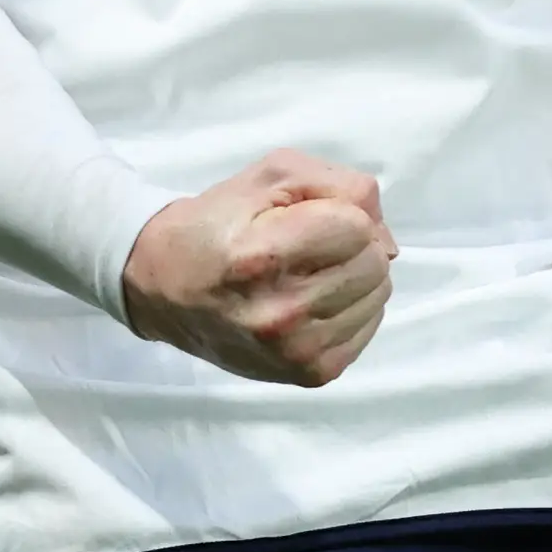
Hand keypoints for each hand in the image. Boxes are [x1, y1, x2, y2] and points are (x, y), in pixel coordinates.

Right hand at [119, 150, 395, 386]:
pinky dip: (351, 308)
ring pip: (378, 296)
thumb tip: (385, 238)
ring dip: (355, 276)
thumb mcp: (272, 176)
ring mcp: (296, 351)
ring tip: (309, 272)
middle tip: (308, 245)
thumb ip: (340, 185)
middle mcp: (280, 313)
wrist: (166, 286)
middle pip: (374, 263)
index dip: (340, 212)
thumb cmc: (219, 223)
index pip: (356, 227)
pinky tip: (314, 300)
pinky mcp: (309, 374)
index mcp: (262, 257)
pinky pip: (369, 329)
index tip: (306, 218)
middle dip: (353, 243)